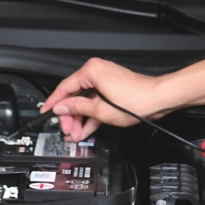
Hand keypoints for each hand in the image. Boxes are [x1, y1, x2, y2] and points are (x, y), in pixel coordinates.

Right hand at [43, 58, 165, 141]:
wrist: (158, 100)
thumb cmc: (136, 99)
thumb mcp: (100, 109)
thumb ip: (78, 108)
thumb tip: (62, 107)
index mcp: (91, 71)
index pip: (65, 87)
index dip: (54, 102)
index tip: (46, 112)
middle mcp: (97, 72)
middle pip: (75, 95)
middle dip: (70, 115)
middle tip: (67, 130)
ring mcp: (105, 81)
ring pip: (85, 101)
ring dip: (80, 118)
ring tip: (76, 134)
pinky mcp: (112, 90)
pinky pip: (95, 102)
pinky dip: (91, 115)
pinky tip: (86, 129)